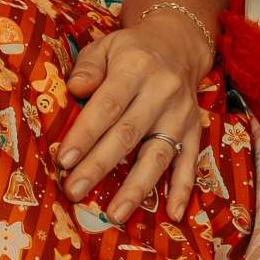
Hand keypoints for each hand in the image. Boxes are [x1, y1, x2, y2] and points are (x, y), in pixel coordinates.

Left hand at [53, 18, 207, 222]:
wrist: (177, 45)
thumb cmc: (129, 52)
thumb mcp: (105, 46)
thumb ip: (88, 67)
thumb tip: (75, 90)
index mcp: (135, 68)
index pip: (107, 106)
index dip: (85, 134)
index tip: (64, 160)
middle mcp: (162, 92)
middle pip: (128, 135)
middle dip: (99, 166)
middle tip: (74, 191)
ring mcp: (181, 115)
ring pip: (158, 155)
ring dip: (137, 187)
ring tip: (115, 214)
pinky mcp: (195, 131)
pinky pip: (190, 163)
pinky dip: (183, 190)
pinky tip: (173, 214)